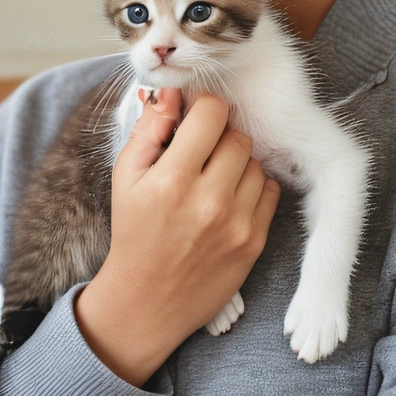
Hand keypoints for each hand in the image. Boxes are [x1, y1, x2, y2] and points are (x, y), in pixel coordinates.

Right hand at [74, 86, 281, 386]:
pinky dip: (252, 188)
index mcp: (173, 178)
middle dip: (220, 136)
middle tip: (202, 151)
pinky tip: (229, 198)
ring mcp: (236, 223)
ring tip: (214, 178)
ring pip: (255, 162)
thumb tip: (172, 93)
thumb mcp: (126, 177)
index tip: (197, 116)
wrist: (146, 302)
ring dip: (237, 162)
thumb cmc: (134, 232)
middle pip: (238, 135)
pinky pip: (269, 191)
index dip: (204, 107)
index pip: (212, 112)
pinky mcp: (254, 242)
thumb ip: (149, 129)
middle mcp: (209, 199)